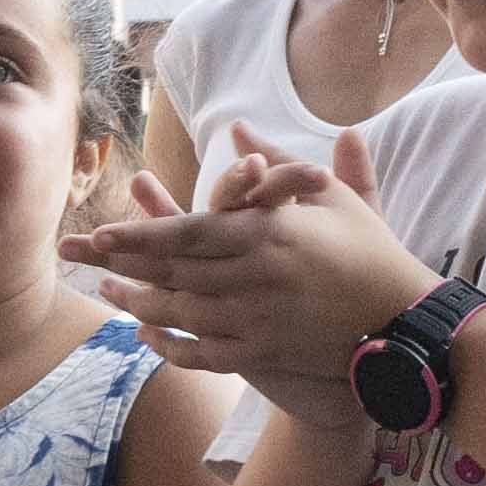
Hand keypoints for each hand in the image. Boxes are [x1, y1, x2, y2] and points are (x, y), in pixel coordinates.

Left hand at [69, 134, 428, 383]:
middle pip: (174, 271)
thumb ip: (278, 162)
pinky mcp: (265, 353)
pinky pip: (205, 355)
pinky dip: (173, 348)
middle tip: (82, 258)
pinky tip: (148, 337)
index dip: (141, 233)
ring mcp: (258, 320)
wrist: (403, 318)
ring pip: (183, 314)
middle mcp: (256, 278)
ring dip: (140, 304)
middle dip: (123, 265)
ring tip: (109, 292)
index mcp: (268, 234)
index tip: (104, 232)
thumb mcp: (329, 196)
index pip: (190, 232)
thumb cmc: (368, 250)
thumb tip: (237, 130)